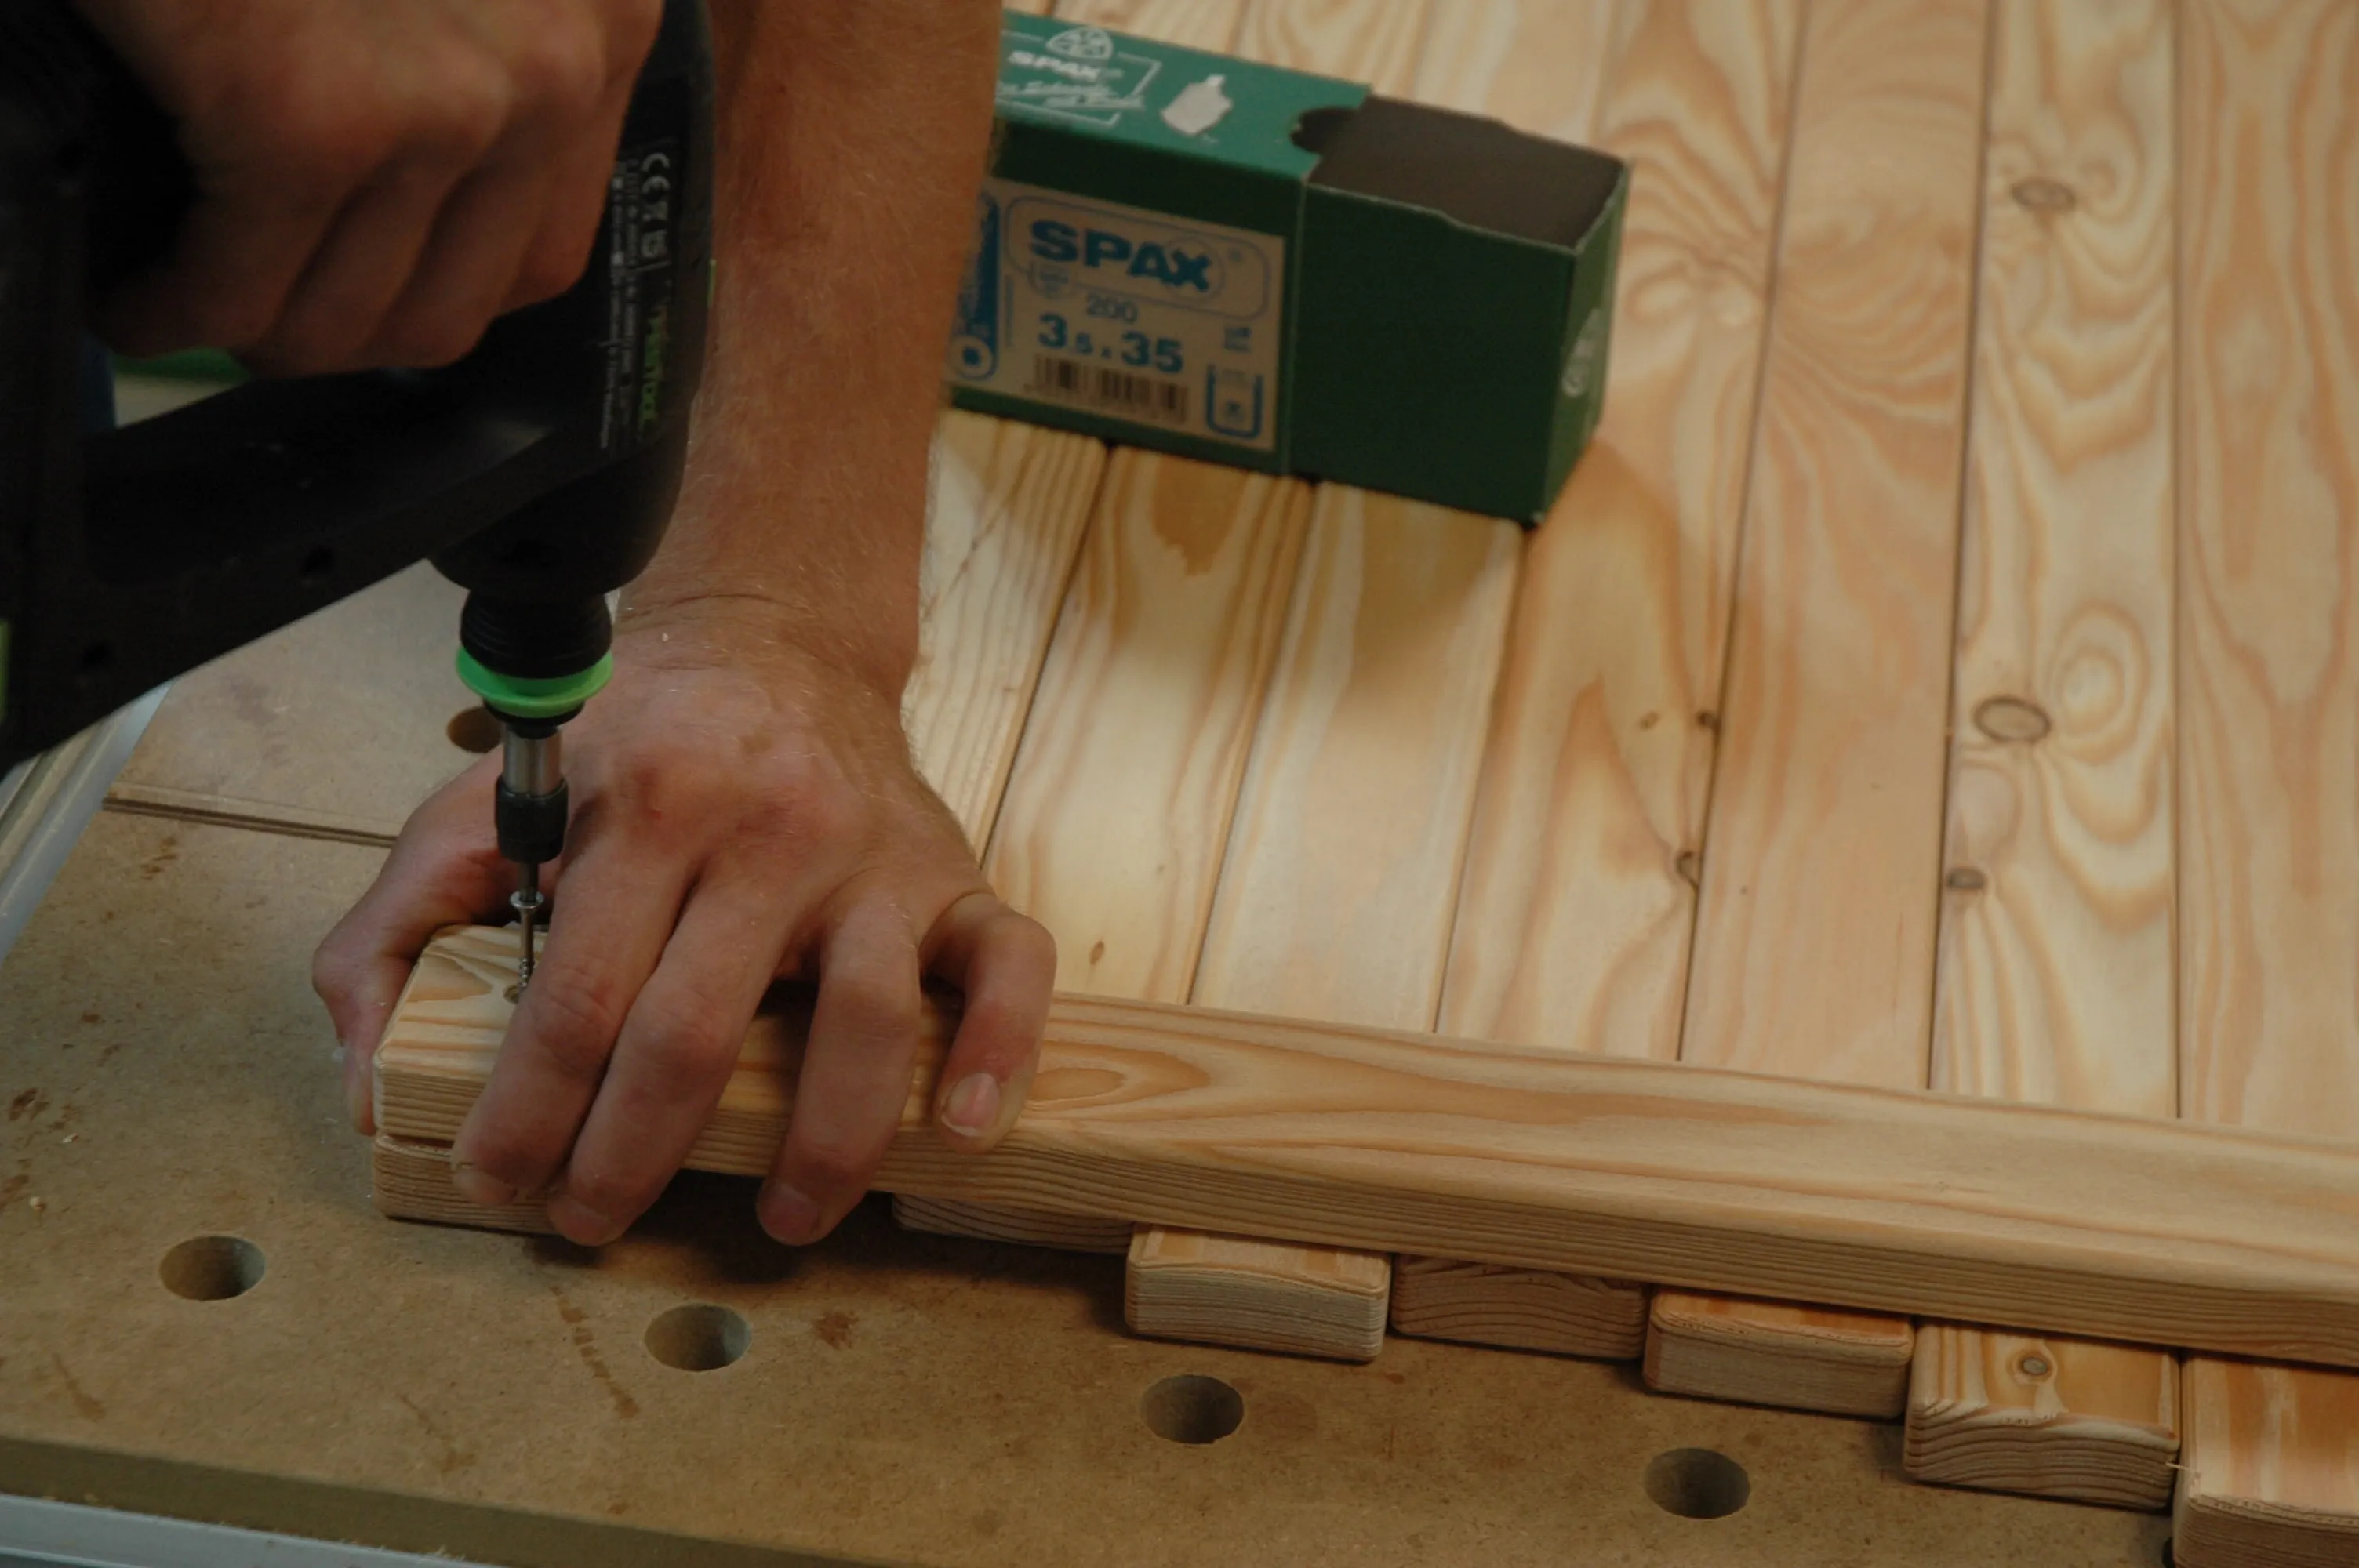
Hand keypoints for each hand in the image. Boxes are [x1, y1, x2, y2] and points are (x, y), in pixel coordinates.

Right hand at [75, 0, 661, 373]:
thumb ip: (469, 50)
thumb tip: (419, 208)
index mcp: (600, 10)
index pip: (541, 248)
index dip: (425, 287)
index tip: (344, 281)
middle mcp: (553, 65)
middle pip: (450, 308)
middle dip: (331, 326)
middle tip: (244, 302)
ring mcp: (446, 100)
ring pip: (346, 319)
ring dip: (245, 325)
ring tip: (177, 292)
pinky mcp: (312, 118)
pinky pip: (236, 286)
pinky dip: (164, 307)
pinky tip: (129, 288)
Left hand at [312, 607, 1055, 1246]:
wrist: (778, 644)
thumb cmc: (635, 743)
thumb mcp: (493, 799)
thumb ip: (402, 923)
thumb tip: (367, 1073)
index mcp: (647, 810)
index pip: (580, 996)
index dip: (531, 1110)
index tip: (502, 1178)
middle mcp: (771, 832)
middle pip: (701, 1031)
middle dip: (634, 1154)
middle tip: (595, 1219)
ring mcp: (876, 860)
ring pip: (868, 1021)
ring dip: (822, 1144)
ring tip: (783, 1217)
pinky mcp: (956, 877)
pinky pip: (1009, 967)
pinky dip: (1000, 1051)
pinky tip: (963, 1127)